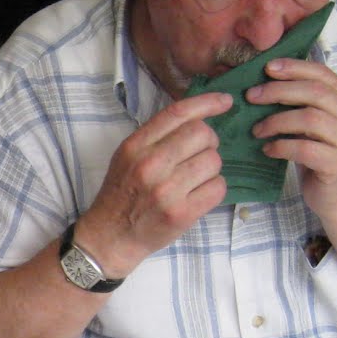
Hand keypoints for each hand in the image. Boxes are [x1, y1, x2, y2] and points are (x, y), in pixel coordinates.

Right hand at [78, 92, 230, 272]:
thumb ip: (156, 136)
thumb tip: (198, 118)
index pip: (178, 113)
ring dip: (211, 168)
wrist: (110, 237)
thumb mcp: (127, 156)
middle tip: (200, 154)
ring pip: (214, 161)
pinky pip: (218, 188)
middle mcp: (150, 164)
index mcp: (135, 146)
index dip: (207, 102)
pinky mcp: (182, 213)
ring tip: (195, 179)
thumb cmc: (121, 194)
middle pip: (202, 134)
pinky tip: (199, 194)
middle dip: (209, 142)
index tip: (226, 101)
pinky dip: (214, 188)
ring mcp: (167, 190)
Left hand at [247, 58, 336, 214]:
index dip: (295, 68)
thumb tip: (262, 83)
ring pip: (310, 119)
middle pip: (316, 93)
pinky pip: (305, 148)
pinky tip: (268, 150)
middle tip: (252, 97)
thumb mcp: (310, 126)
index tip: (267, 68)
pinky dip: (281, 146)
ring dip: (277, 121)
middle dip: (279, 91)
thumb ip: (299, 104)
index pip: (323, 75)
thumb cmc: (318, 156)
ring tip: (257, 130)